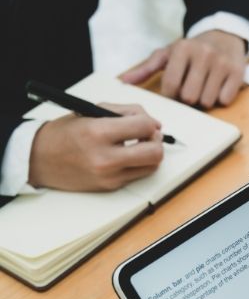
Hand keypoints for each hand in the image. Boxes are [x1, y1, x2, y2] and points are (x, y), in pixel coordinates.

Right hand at [28, 104, 163, 191]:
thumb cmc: (65, 133)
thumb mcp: (91, 112)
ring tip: (138, 145)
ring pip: (151, 167)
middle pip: (155, 152)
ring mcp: (109, 176)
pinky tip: (126, 156)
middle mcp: (105, 157)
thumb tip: (154, 123)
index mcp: (98, 132)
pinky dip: (137, 164)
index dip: (151, 122)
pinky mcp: (110, 187)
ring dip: (151, 154)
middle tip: (149, 136)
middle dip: (157, 141)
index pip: (144, 126)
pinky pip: (137, 175)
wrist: (40, 159)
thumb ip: (125, 113)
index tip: (147, 122)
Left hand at [121, 30, 245, 108]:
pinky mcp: (237, 72)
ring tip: (204, 86)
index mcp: (183, 48)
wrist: (224, 35)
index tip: (175, 90)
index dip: (171, 95)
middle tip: (191, 88)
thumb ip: (146, 69)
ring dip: (204, 99)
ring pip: (207, 101)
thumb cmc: (192, 50)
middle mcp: (203, 54)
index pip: (171, 86)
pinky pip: (225, 100)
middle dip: (188, 98)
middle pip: (189, 97)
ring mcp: (222, 63)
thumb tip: (124, 83)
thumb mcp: (168, 53)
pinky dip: (221, 98)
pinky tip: (218, 86)